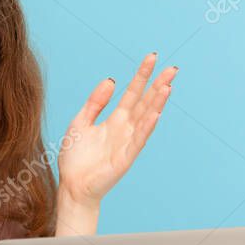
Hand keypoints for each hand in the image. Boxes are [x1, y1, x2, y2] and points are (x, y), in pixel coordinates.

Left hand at [57, 53, 176, 207]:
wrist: (71, 186)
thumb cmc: (76, 158)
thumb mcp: (81, 121)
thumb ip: (95, 102)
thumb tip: (111, 80)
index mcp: (115, 120)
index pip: (133, 93)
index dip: (142, 76)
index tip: (153, 58)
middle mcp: (125, 129)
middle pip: (145, 103)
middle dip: (158, 86)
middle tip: (172, 68)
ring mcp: (127, 143)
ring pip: (146, 119)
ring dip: (157, 104)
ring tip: (167, 87)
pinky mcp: (125, 158)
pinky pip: (138, 140)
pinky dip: (146, 127)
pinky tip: (155, 114)